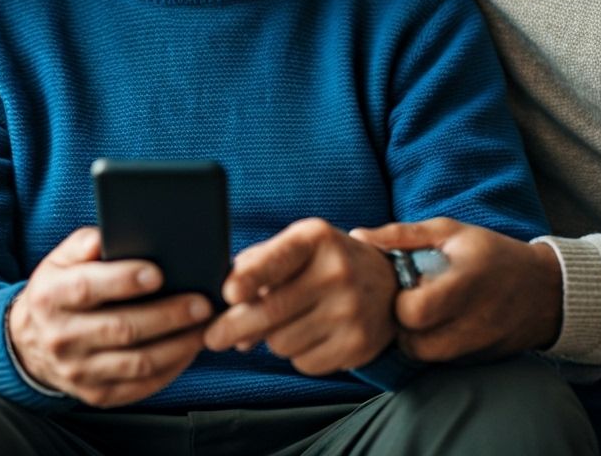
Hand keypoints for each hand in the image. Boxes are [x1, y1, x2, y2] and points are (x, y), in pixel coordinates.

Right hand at [8, 227, 212, 406]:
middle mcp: (62, 337)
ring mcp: (78, 371)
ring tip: (204, 326)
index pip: (87, 287)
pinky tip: (189, 349)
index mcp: (51, 297)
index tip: (158, 273)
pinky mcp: (96, 395)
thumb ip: (84, 243)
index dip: (123, 280)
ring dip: (177, 345)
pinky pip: (140, 386)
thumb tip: (106, 237)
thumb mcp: (60, 259)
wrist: (30, 342)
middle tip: (201, 303)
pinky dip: (171, 369)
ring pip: (136, 363)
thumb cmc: (58, 290)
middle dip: (167, 315)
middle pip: (121, 328)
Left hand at [204, 218, 397, 374]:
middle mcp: (337, 273)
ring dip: (269, 338)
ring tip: (283, 321)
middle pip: (272, 311)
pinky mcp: (357, 345)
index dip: (250, 277)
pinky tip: (308, 333)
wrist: (388, 284)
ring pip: (282, 342)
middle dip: (234, 326)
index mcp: (316, 239)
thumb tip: (227, 304)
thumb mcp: (298, 244)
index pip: (279, 259)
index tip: (228, 293)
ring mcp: (350, 312)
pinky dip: (295, 353)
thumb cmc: (327, 260)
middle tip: (213, 337)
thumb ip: (258, 263)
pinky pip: (303, 362)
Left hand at [350, 219, 561, 361]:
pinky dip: (433, 346)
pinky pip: (443, 362)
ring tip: (418, 311)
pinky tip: (436, 324)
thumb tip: (358, 236)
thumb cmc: (490, 252)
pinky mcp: (479, 361)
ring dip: (414, 337)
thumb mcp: (449, 230)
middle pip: (413, 343)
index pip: (412, 312)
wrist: (545, 289)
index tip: (399, 284)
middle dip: (399, 324)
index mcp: (461, 285)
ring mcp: (476, 347)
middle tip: (403, 300)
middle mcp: (470, 322)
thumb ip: (402, 235)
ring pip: (425, 357)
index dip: (396, 301)